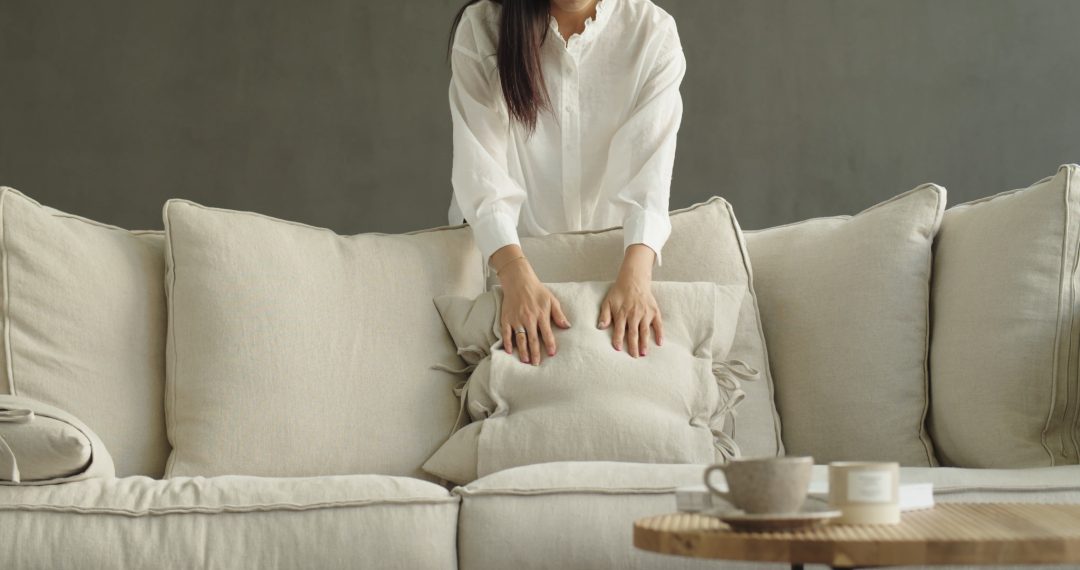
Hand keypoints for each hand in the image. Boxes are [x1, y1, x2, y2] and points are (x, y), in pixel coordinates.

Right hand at [492, 245, 570, 364]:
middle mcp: (528, 318)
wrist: (519, 281)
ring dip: (522, 351)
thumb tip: (567, 326)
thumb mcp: (551, 300)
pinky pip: (506, 333)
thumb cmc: (537, 291)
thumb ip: (559, 314)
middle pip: (532, 339)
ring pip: (520, 338)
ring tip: (525, 361)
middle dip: (535, 353)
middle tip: (536, 364)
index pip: (546, 333)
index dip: (549, 344)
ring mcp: (516, 319)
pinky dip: (507, 342)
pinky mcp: (506, 318)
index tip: (551, 354)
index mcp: (541, 315)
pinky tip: (509, 351)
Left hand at [598, 245, 662, 356]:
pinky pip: (658, 324)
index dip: (618, 339)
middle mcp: (634, 314)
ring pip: (645, 331)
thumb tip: (600, 327)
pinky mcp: (654, 311)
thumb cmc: (619, 292)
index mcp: (622, 313)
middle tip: (633, 357)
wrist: (634, 279)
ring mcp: (645, 313)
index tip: (618, 349)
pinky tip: (660, 343)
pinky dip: (660, 333)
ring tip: (644, 354)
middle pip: (633, 333)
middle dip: (633, 346)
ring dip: (644, 343)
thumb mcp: (607, 302)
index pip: (619, 330)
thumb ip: (604, 315)